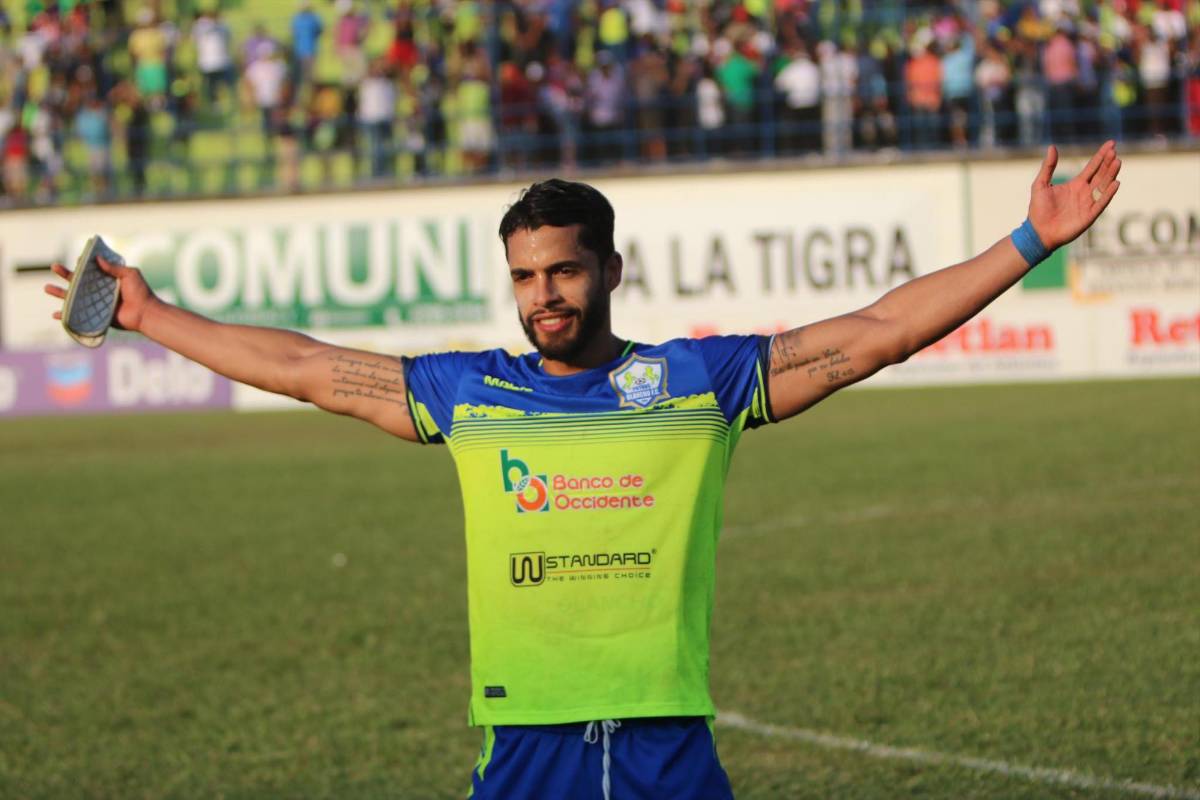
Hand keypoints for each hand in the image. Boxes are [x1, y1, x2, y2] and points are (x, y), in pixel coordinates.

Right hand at [44, 256, 158, 332]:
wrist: (145, 313)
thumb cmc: (141, 292)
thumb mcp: (130, 274)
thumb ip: (114, 267)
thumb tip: (97, 258)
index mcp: (107, 279)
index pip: (91, 270)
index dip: (83, 264)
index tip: (78, 259)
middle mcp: (100, 291)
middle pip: (78, 281)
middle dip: (65, 274)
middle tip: (54, 267)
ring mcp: (97, 304)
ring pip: (74, 297)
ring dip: (60, 293)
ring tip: (47, 288)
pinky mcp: (96, 316)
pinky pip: (78, 316)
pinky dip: (66, 316)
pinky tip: (56, 314)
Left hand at [1028, 140, 1121, 250]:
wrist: (1038, 232)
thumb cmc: (1038, 209)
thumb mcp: (1040, 185)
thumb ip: (1048, 167)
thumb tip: (1052, 147)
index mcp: (1076, 185)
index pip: (1093, 167)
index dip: (1101, 156)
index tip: (1111, 144)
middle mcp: (1085, 193)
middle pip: (1101, 174)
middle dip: (1108, 162)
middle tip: (1114, 150)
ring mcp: (1089, 203)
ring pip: (1104, 186)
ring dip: (1111, 174)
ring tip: (1117, 161)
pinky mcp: (1089, 215)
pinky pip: (1101, 203)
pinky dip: (1108, 193)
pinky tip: (1115, 183)